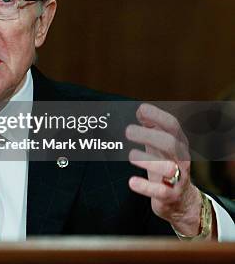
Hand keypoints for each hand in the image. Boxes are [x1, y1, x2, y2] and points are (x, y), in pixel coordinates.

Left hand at [126, 103, 209, 237]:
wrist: (181, 200)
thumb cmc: (166, 165)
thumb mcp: (161, 146)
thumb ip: (152, 128)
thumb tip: (141, 110)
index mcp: (178, 144)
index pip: (173, 126)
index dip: (158, 116)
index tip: (141, 110)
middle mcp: (181, 159)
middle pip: (170, 143)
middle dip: (149, 135)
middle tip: (128, 131)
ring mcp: (178, 178)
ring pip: (169, 168)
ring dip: (149, 161)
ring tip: (131, 156)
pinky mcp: (170, 196)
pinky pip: (161, 192)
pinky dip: (146, 187)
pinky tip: (132, 182)